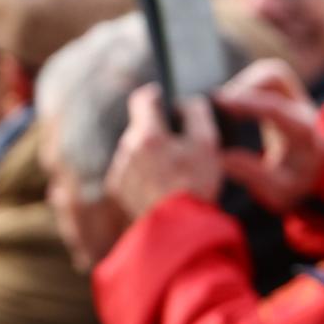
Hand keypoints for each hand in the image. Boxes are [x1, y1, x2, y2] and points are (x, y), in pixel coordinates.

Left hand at [106, 85, 222, 220]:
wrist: (179, 229)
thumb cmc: (196, 185)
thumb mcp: (207, 144)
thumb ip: (197, 114)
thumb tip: (187, 101)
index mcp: (147, 135)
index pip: (142, 100)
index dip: (155, 95)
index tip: (164, 97)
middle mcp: (126, 149)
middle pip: (141, 128)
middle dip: (158, 131)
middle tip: (180, 145)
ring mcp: (119, 169)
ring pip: (135, 151)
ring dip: (150, 154)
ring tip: (174, 172)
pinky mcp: (117, 189)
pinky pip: (130, 171)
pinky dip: (143, 174)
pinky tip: (162, 186)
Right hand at [216, 59, 323, 212]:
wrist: (312, 174)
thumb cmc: (293, 181)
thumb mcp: (277, 191)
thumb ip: (251, 174)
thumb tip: (222, 156)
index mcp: (303, 134)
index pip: (276, 108)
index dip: (247, 102)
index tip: (221, 103)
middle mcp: (302, 110)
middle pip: (276, 78)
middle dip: (244, 85)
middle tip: (218, 102)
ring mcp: (295, 98)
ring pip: (270, 73)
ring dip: (244, 81)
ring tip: (224, 102)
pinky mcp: (285, 93)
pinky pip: (265, 76)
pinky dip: (246, 82)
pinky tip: (233, 101)